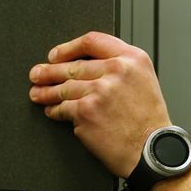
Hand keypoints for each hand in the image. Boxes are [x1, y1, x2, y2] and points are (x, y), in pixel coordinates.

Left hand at [28, 31, 171, 177]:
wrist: (152, 150)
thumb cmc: (150, 121)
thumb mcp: (144, 81)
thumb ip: (121, 67)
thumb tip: (89, 65)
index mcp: (132, 59)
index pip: (92, 41)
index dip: (68, 48)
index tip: (56, 55)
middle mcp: (116, 71)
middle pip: (73, 65)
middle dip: (49, 71)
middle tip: (38, 74)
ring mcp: (99, 90)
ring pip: (63, 87)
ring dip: (47, 91)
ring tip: (38, 93)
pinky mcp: (86, 111)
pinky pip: (62, 108)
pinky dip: (54, 111)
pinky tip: (52, 111)